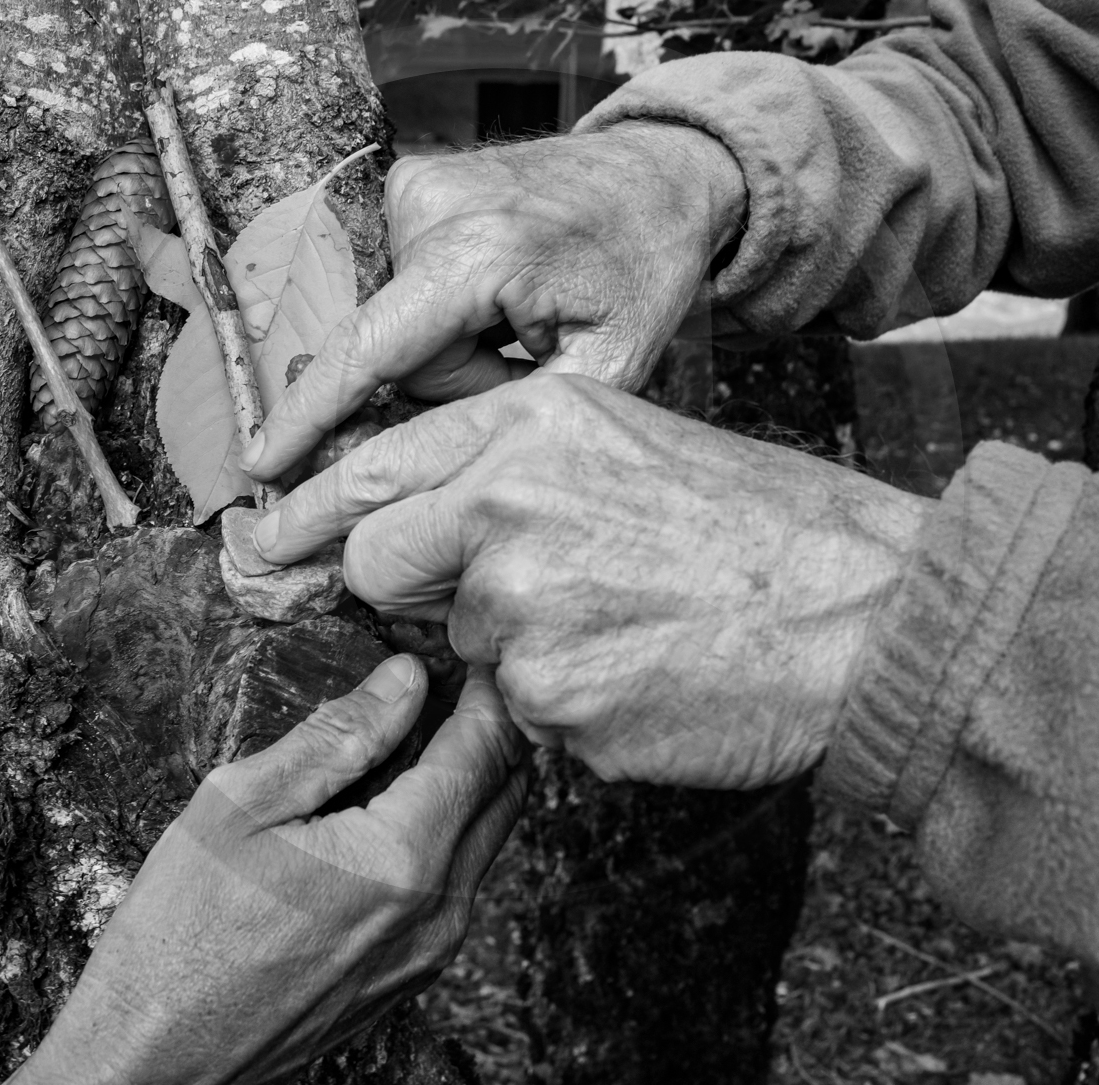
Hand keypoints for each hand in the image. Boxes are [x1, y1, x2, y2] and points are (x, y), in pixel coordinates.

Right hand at [9, 657, 527, 1084]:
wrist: (153, 1062)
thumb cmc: (180, 933)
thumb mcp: (244, 806)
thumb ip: (338, 735)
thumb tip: (406, 679)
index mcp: (402, 859)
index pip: (484, 749)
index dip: (485, 689)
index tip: (468, 649)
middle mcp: (438, 909)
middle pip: (504, 790)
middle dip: (488, 725)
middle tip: (448, 678)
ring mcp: (431, 949)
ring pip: (486, 834)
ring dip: (470, 774)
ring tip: (417, 728)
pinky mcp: (413, 971)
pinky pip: (458, 878)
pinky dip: (448, 824)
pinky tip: (394, 799)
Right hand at [240, 121, 745, 478]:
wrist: (657, 174)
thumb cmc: (643, 267)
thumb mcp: (609, 364)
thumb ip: (512, 416)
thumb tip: (419, 452)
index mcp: (479, 252)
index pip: (368, 350)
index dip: (309, 415)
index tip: (259, 463)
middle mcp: (428, 204)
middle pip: (393, 348)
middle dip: (451, 376)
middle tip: (526, 350)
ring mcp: (414, 183)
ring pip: (395, 320)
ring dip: (449, 342)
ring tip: (519, 314)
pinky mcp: (411, 180)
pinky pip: (399, 282)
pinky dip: (440, 306)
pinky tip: (494, 290)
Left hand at [251, 375, 932, 789]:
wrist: (868, 610)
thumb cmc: (760, 524)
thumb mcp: (630, 443)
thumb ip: (512, 466)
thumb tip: (426, 510)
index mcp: (531, 424)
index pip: (371, 469)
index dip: (310, 512)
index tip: (265, 540)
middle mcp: (507, 503)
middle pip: (377, 563)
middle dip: (415, 589)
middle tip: (503, 595)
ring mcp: (523, 606)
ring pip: (462, 645)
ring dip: (522, 648)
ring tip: (624, 625)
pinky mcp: (551, 700)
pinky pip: (523, 710)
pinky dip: (569, 704)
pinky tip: (646, 674)